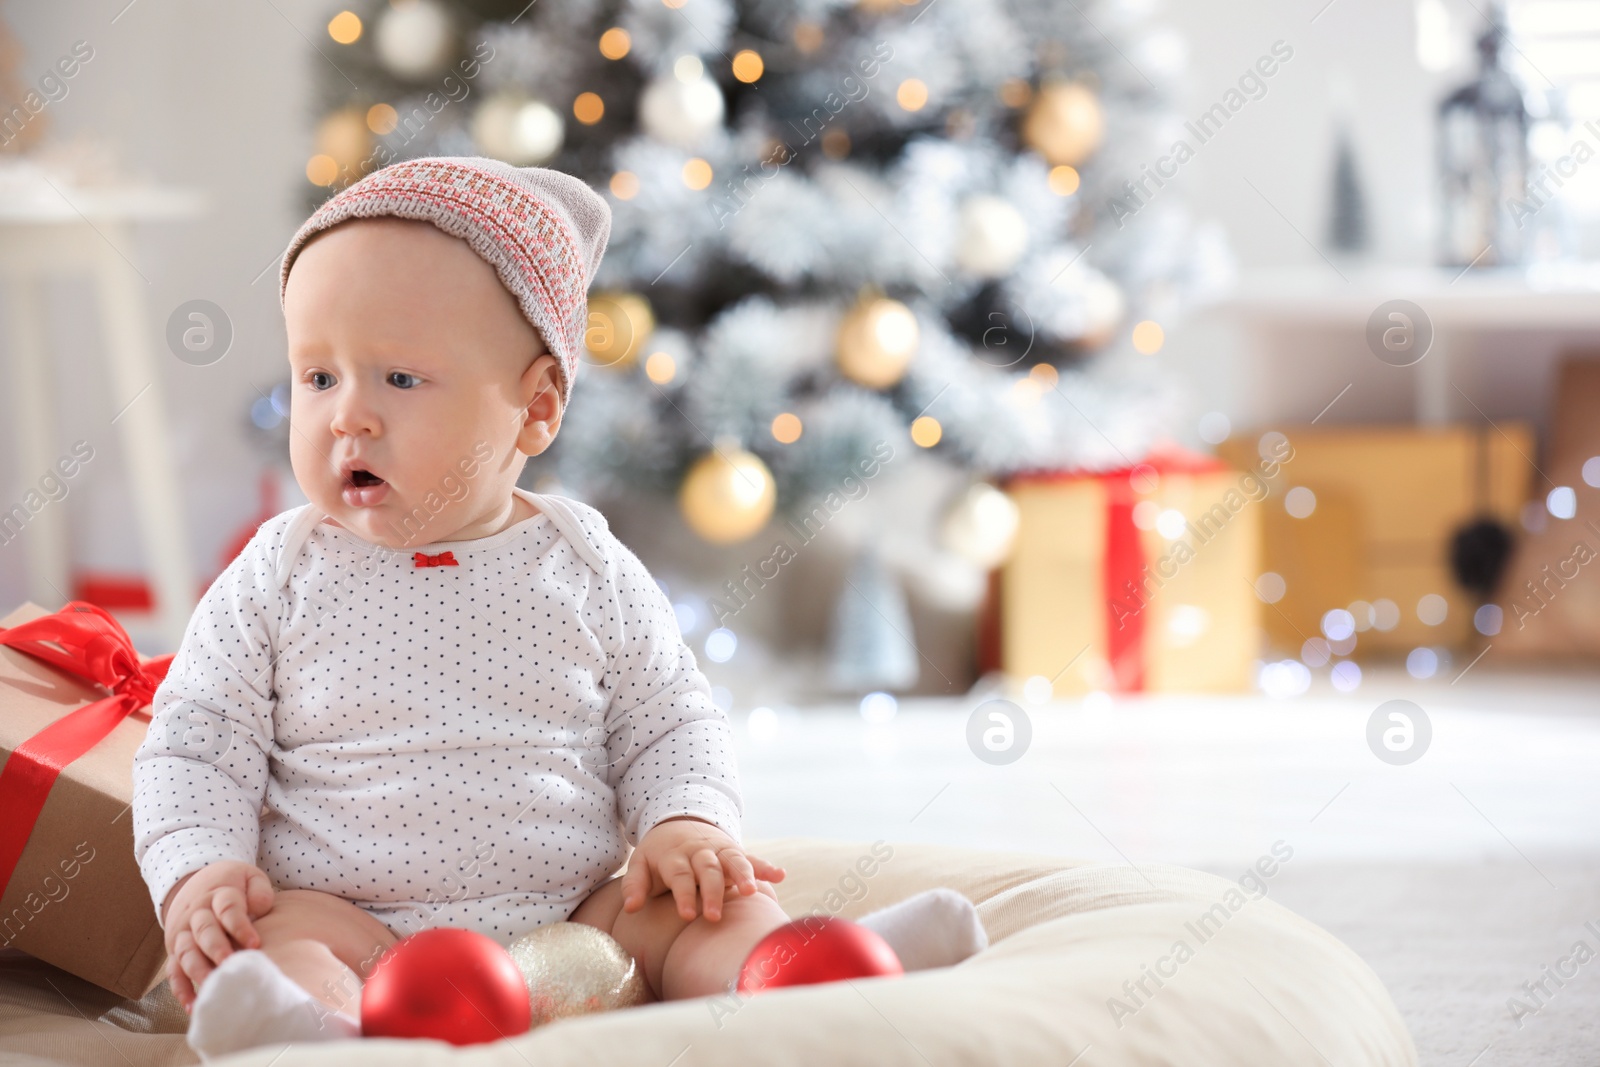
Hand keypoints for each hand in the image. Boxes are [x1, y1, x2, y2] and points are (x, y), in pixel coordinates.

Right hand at [160, 861, 274, 1009]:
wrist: (197, 883)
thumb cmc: (234, 886)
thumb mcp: (249, 877)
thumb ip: (259, 890)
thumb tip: (259, 907)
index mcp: (218, 894)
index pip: (227, 908)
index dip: (239, 926)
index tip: (254, 943)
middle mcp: (197, 914)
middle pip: (204, 932)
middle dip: (216, 949)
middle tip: (230, 964)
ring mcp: (183, 934)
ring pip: (186, 952)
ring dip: (198, 970)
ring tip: (214, 987)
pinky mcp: (175, 951)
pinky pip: (173, 971)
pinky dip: (181, 989)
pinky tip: (193, 1005)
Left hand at [620, 817, 784, 922]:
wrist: (679, 822)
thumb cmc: (658, 855)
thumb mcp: (641, 864)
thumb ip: (635, 886)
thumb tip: (631, 908)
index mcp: (675, 856)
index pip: (680, 876)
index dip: (684, 894)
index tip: (687, 915)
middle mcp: (699, 852)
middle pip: (708, 870)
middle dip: (712, 892)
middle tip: (714, 917)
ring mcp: (719, 850)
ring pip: (733, 860)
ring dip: (743, 874)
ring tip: (752, 892)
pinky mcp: (734, 852)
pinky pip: (751, 857)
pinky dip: (765, 866)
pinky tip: (780, 875)